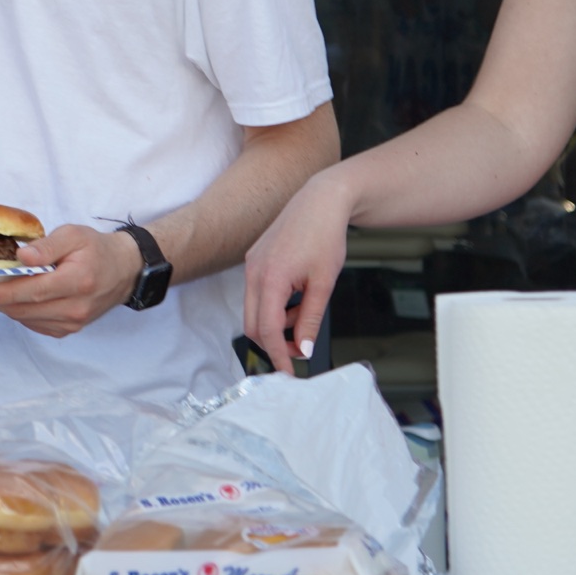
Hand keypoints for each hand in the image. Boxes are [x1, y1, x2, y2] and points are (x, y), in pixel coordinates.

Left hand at [0, 225, 140, 336]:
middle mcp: (76, 308)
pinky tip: (7, 299)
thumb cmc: (96, 249)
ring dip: (3, 307)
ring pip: (27, 318)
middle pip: (26, 308)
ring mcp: (73, 322)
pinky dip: (19, 312)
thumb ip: (47, 246)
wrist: (124, 270)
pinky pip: (35, 324)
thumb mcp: (74, 234)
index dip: (5, 293)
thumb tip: (22, 257)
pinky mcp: (69, 329)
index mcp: (78, 281)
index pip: (34, 291)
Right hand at [243, 171, 354, 374]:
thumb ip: (310, 318)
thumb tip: (304, 349)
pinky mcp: (255, 260)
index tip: (289, 373)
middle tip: (301, 349)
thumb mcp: (323, 283)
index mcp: (270, 279)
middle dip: (274, 343)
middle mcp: (253, 273)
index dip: (277, 356)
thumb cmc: (325, 236)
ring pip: (253, 310)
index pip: (266, 330)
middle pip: (252, 324)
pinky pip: (258, 294)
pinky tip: (296, 298)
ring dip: (276, 323)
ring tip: (304, 316)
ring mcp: (251, 265)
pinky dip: (274, 306)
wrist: (320, 201)